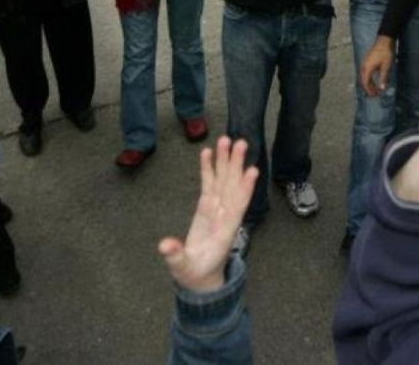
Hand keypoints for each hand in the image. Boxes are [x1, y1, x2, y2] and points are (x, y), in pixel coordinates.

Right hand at [158, 136, 257, 293]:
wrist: (200, 279)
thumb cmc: (195, 274)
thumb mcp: (183, 268)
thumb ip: (175, 256)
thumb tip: (165, 244)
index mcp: (224, 232)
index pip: (237, 207)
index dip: (244, 190)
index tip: (253, 171)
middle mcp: (223, 217)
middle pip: (231, 187)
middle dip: (235, 165)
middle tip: (240, 142)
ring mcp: (216, 211)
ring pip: (223, 182)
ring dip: (225, 161)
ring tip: (227, 139)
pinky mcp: (206, 208)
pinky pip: (209, 184)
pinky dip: (210, 169)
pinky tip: (209, 152)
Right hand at [359, 37, 394, 95]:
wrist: (384, 40)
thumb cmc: (386, 53)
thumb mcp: (386, 66)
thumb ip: (383, 78)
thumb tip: (382, 89)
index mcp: (367, 68)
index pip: (366, 83)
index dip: (369, 90)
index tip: (375, 95)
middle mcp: (363, 66)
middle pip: (363, 81)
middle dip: (368, 88)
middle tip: (375, 94)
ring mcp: (364, 63)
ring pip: (364, 77)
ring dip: (369, 84)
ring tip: (375, 89)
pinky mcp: (367, 61)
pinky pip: (365, 73)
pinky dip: (369, 78)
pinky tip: (374, 80)